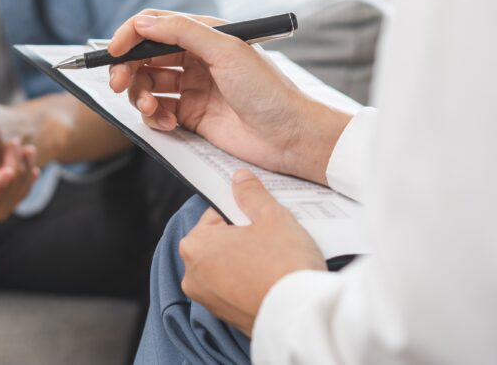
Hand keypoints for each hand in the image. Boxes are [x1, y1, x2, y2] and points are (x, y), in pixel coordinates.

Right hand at [108, 10, 350, 183]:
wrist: (291, 137)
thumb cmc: (268, 90)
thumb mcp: (227, 51)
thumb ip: (183, 32)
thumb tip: (142, 23)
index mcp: (204, 34)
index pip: (155, 26)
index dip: (129, 36)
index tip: (113, 51)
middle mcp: (195, 58)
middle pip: (144, 57)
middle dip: (127, 69)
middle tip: (119, 84)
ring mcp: (192, 87)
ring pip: (146, 85)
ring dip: (139, 96)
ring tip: (151, 109)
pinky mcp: (191, 116)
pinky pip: (157, 112)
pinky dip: (153, 117)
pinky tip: (167, 123)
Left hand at [179, 170, 325, 334]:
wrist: (303, 316)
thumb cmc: (284, 264)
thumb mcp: (271, 216)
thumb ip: (251, 194)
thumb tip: (239, 179)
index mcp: (195, 246)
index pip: (217, 214)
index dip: (243, 212)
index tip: (261, 218)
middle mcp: (193, 275)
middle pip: (221, 241)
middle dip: (244, 237)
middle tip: (271, 238)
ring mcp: (209, 300)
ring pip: (229, 265)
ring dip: (249, 259)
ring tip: (276, 258)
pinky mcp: (227, 317)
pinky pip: (237, 289)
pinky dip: (251, 282)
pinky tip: (273, 278)